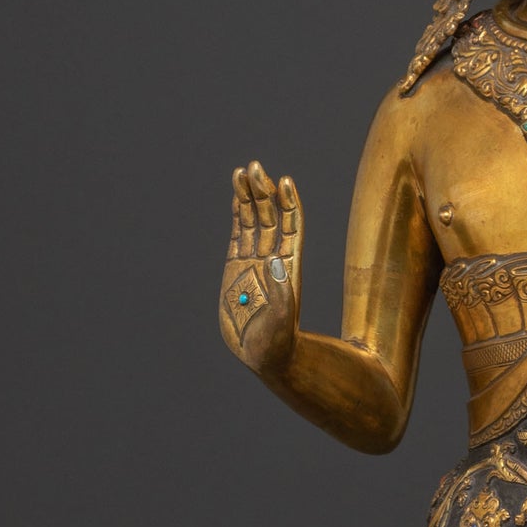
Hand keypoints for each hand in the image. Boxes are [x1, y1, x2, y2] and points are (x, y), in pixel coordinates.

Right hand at [220, 161, 302, 374]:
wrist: (264, 360)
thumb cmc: (276, 348)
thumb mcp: (280, 325)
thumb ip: (279, 296)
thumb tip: (275, 261)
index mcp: (287, 270)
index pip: (290, 228)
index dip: (288, 204)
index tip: (284, 181)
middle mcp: (273, 261)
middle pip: (270, 218)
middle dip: (263, 191)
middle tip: (256, 166)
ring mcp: (254, 263)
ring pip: (254, 222)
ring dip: (249, 196)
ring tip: (244, 170)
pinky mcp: (236, 269)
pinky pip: (239, 234)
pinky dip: (238, 213)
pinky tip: (237, 194)